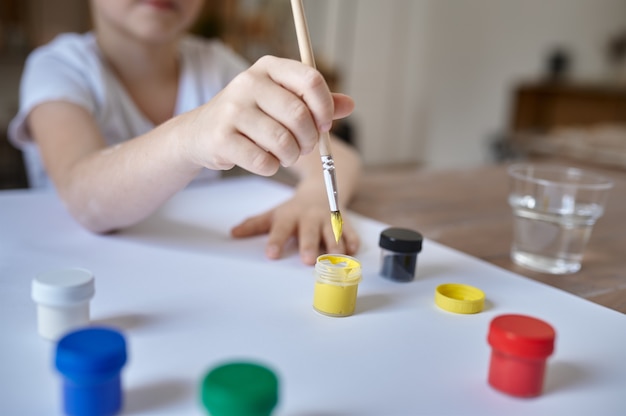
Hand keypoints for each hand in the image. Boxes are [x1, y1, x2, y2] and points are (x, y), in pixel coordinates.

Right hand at [180, 56, 353, 175]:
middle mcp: (248, 82)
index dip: (325, 107)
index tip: (324, 125)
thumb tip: (350, 105)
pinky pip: (264, 162)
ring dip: (291, 156)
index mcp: (269, 67)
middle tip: (305, 147)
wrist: (201, 133)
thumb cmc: (250, 116)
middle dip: (310, 140)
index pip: (310, 80)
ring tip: (285, 155)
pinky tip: (265, 161)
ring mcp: (232, 110)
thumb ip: (315, 103)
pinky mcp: (221, 138)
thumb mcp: (281, 101)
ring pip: (283, 142)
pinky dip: (271, 168)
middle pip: (300, 116)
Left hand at [230, 196, 359, 264]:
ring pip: (333, 232)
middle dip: (309, 245)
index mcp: (290, 215)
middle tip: (307, 260)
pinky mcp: (345, 222)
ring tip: (336, 259)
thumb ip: (255, 225)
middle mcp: (310, 217)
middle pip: (309, 231)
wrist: (322, 189)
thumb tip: (233, 233)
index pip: (281, 228)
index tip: (271, 254)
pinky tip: (353, 250)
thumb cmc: (294, 209)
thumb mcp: (274, 214)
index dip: (276, 241)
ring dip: (334, 245)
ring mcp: (328, 219)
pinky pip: (351, 231)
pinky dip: (353, 240)